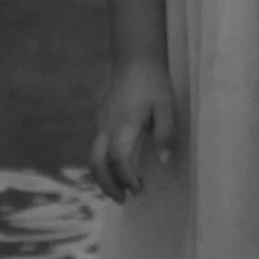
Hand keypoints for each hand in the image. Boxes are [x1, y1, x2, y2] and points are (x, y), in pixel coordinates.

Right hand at [90, 57, 176, 202]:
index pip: (118, 160)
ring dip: (104, 177)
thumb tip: (164, 162)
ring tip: (120, 189)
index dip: (126, 178)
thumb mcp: (166, 107)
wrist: (134, 58)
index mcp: (123, 125)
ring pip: (93, 156)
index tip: (139, 188)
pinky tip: (118, 168)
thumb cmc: (153, 82)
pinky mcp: (100, 120)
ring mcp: (100, 123)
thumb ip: (164, 134)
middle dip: (107, 185)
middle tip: (123, 200)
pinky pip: (96, 147)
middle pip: (96, 163)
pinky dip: (103, 164)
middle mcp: (106, 127)